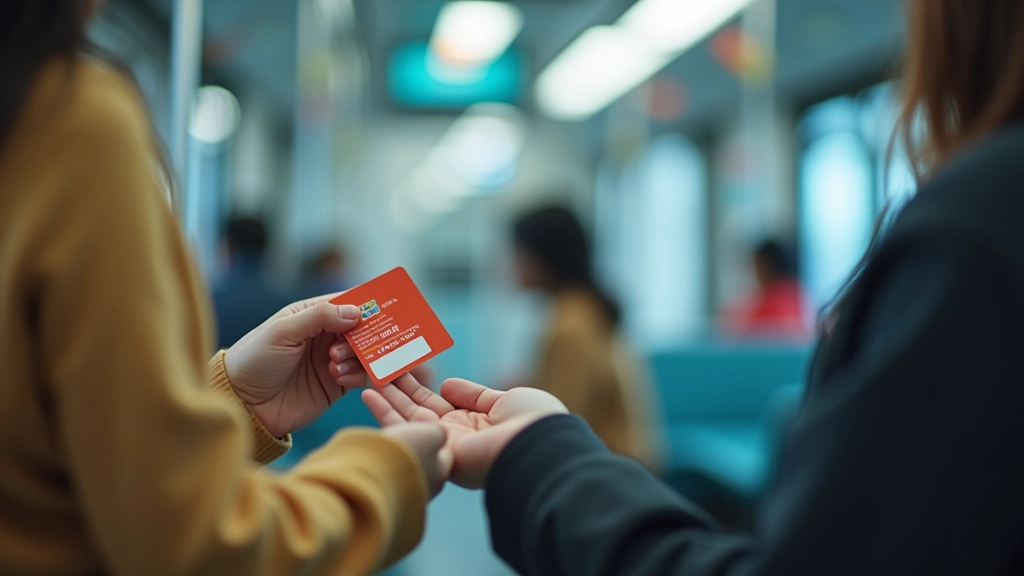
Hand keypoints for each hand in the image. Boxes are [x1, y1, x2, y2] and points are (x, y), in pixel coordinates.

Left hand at [224, 294, 369, 437]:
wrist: (244, 405)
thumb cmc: (255, 360)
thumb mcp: (283, 331)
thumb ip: (319, 317)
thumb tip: (356, 311)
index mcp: (311, 315)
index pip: (347, 302)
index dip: (367, 302)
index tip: (387, 306)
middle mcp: (326, 336)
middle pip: (362, 328)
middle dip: (369, 333)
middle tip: (370, 340)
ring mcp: (333, 360)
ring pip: (365, 352)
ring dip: (359, 356)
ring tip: (336, 363)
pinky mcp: (337, 385)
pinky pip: (361, 376)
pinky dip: (359, 375)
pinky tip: (339, 377)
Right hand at [362, 375, 566, 487]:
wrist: (541, 444)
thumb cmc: (533, 421)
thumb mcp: (502, 399)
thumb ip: (473, 394)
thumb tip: (447, 385)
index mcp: (473, 425)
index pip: (436, 403)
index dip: (416, 386)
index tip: (398, 368)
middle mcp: (455, 438)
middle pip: (417, 410)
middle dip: (395, 389)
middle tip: (372, 366)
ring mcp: (444, 446)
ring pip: (407, 418)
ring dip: (384, 398)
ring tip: (362, 375)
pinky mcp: (436, 453)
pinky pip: (406, 430)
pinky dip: (384, 413)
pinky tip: (367, 393)